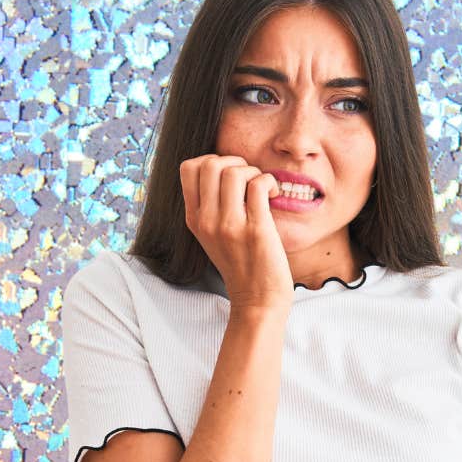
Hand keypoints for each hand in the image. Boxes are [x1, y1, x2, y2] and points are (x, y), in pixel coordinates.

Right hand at [180, 154, 293, 310]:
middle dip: (234, 161)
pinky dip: (269, 182)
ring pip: (235, 171)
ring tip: (262, 188)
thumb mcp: (212, 236)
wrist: (256, 301)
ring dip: (253, 171)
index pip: (187, 168)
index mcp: (194, 219)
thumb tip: (224, 168)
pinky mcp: (255, 230)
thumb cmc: (241, 265)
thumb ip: (210, 206)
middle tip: (248, 179)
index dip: (211, 160)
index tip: (229, 176)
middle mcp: (207, 221)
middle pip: (211, 164)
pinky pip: (259, 185)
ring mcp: (230, 226)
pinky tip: (273, 195)